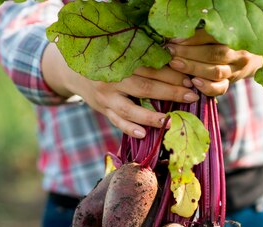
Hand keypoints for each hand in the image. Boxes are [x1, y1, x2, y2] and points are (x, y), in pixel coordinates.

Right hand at [42, 44, 199, 137]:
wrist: (72, 69)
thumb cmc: (106, 62)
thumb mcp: (120, 56)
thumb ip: (141, 62)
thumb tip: (174, 64)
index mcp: (122, 61)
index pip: (152, 67)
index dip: (172, 73)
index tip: (189, 78)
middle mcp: (114, 79)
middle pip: (146, 86)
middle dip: (170, 92)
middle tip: (190, 96)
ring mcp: (107, 96)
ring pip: (132, 109)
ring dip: (152, 117)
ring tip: (169, 121)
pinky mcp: (103, 109)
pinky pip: (117, 121)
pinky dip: (129, 128)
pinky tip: (143, 134)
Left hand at [166, 30, 262, 95]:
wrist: (248, 60)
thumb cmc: (226, 44)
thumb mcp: (218, 36)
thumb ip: (201, 36)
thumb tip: (177, 37)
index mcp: (235, 37)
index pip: (212, 36)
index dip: (192, 38)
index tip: (174, 39)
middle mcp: (238, 54)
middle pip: (213, 54)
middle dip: (189, 53)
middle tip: (171, 52)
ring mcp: (235, 71)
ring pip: (215, 71)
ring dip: (193, 68)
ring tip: (175, 64)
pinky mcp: (229, 84)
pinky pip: (219, 89)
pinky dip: (206, 87)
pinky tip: (193, 82)